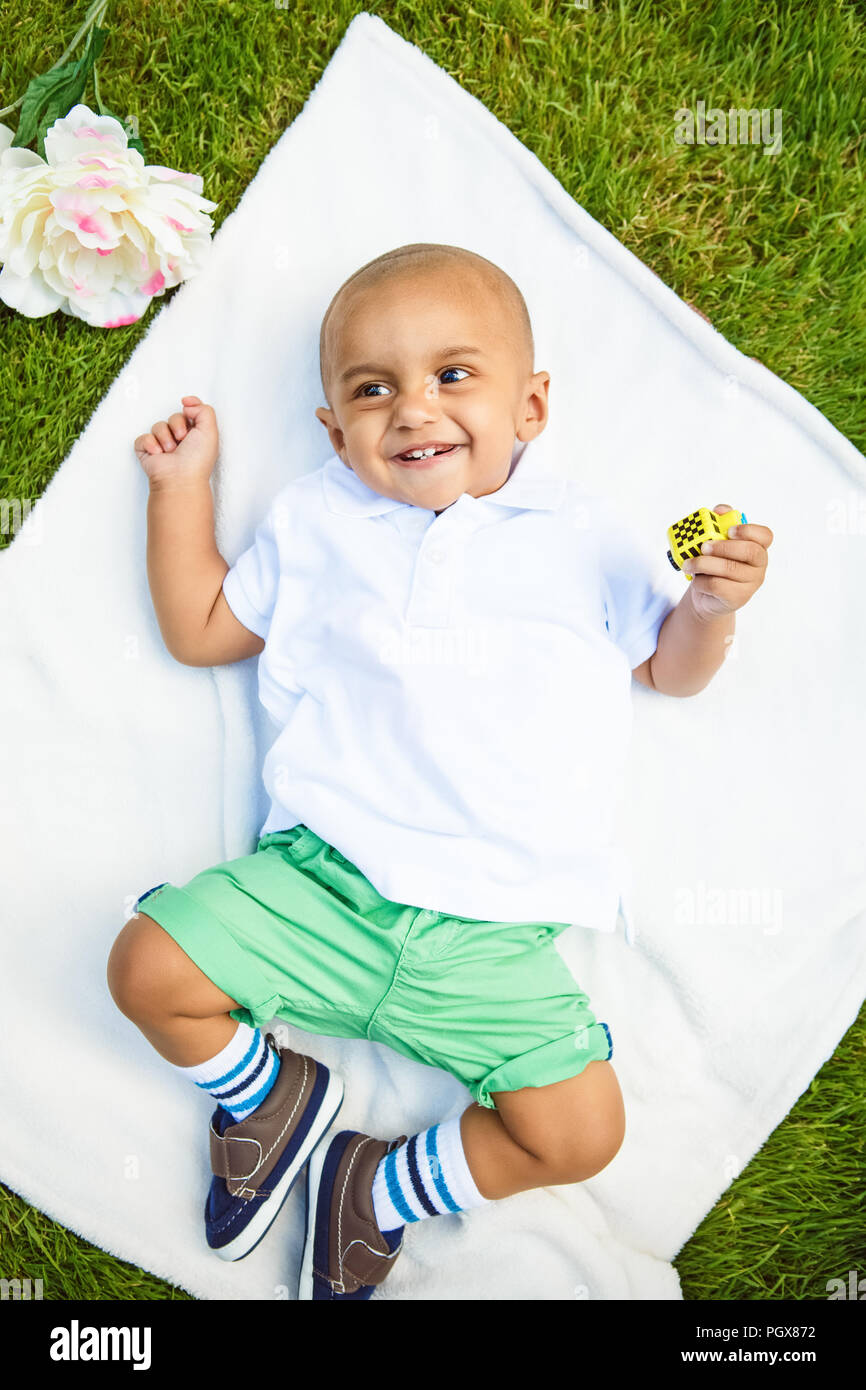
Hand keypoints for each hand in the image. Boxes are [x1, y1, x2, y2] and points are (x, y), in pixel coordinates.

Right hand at [134, 396, 219, 485]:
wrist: (180, 478)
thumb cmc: (197, 459)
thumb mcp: (210, 430)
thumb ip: (204, 410)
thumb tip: (188, 404)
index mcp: (196, 435)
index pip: (190, 412)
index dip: (188, 406)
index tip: (186, 405)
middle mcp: (180, 440)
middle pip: (173, 417)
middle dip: (177, 425)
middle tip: (182, 439)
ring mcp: (163, 445)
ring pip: (157, 426)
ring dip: (164, 437)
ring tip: (171, 451)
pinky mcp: (147, 452)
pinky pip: (143, 438)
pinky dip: (150, 444)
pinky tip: (158, 454)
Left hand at [683, 502, 773, 621]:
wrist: (707, 597)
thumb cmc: (714, 565)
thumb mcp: (716, 543)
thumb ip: (719, 523)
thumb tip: (720, 509)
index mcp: (757, 547)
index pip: (765, 535)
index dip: (749, 530)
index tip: (729, 530)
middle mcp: (759, 565)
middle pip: (749, 551)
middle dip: (723, 546)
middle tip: (704, 546)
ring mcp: (751, 583)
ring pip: (728, 568)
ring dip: (702, 564)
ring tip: (689, 563)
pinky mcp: (738, 598)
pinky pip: (716, 585)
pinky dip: (700, 581)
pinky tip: (696, 579)